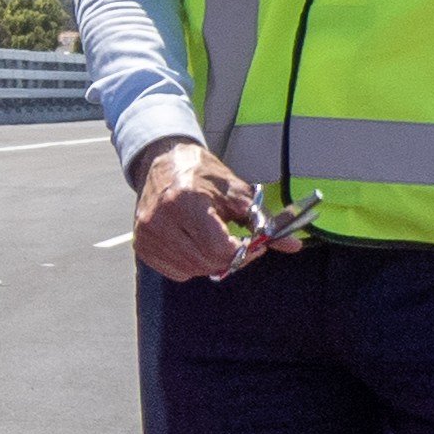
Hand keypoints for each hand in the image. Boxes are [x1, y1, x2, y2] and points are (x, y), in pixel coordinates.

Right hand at [130, 136, 279, 282]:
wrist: (164, 161)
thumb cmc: (204, 175)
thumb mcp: (238, 192)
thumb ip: (263, 222)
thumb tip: (293, 246)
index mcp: (186, 200)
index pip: (219, 248)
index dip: (242, 252)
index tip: (250, 243)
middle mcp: (160, 218)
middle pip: (206, 263)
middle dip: (228, 259)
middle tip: (236, 243)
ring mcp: (147, 233)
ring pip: (191, 270)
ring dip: (210, 263)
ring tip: (214, 240)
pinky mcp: (141, 244)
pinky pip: (175, 272)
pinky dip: (190, 265)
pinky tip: (194, 245)